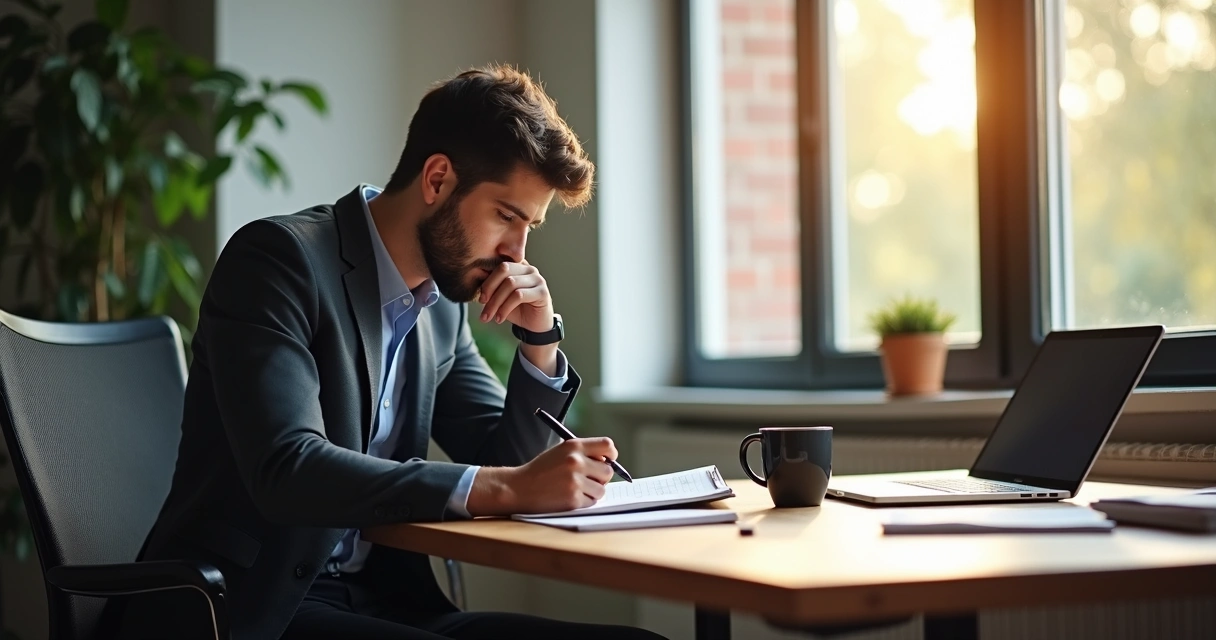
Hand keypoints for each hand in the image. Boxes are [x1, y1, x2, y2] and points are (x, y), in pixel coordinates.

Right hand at [466, 438, 617, 516]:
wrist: (519, 488)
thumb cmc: (541, 470)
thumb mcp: (560, 452)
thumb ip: (583, 454)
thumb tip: (609, 463)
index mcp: (574, 446)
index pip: (607, 446)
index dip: (611, 456)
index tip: (607, 462)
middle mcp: (576, 461)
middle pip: (608, 471)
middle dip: (600, 478)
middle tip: (588, 480)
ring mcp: (575, 481)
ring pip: (601, 489)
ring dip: (592, 492)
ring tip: (574, 489)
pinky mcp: (573, 499)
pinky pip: (591, 502)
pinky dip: (583, 502)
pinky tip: (568, 497)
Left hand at [477, 260, 551, 332]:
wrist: (534, 326)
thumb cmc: (517, 310)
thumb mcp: (500, 298)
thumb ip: (491, 288)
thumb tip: (474, 282)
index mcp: (518, 266)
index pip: (499, 265)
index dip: (487, 280)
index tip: (480, 298)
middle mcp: (529, 269)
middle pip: (504, 269)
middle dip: (490, 288)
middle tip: (482, 304)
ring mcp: (537, 279)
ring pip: (510, 283)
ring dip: (496, 302)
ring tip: (489, 316)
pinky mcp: (542, 292)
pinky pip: (519, 295)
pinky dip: (505, 308)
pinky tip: (500, 318)